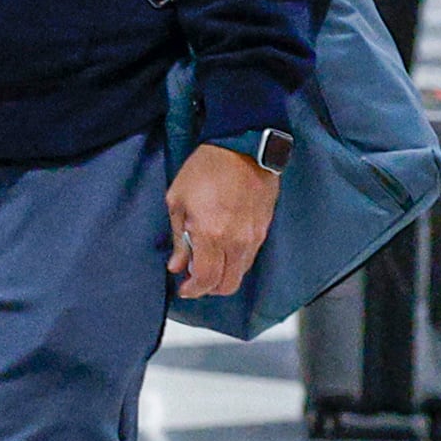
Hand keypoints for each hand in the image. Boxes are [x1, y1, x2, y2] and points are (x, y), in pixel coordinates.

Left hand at [167, 141, 279, 301]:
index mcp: (211, 235)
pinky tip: (221, 252)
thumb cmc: (204, 171)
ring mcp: (254, 237)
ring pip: (241, 273)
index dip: (194, 290)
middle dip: (209, 288)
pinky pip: (250, 258)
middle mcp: (237, 242)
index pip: (207, 279)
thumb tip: (177, 265)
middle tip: (194, 281)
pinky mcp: (264, 230)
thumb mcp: (178, 202)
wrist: (242, 150)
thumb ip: (178, 239)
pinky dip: (235, 263)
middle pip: (228, 284)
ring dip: (223, 277)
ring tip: (206, 265)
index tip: (183, 289)